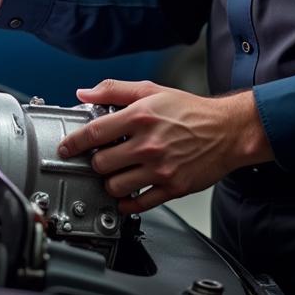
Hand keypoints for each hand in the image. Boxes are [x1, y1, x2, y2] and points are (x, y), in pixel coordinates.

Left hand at [58, 79, 273, 213]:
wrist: (228, 130)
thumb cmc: (191, 111)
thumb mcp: (152, 90)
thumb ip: (115, 90)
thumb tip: (85, 93)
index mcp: (141, 116)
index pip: (94, 132)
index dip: (74, 142)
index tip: (66, 148)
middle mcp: (149, 144)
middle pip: (101, 163)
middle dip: (97, 161)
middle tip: (103, 158)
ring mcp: (160, 168)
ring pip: (115, 186)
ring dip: (110, 182)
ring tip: (117, 173)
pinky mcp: (172, 187)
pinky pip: (138, 203)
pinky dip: (126, 202)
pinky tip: (127, 193)